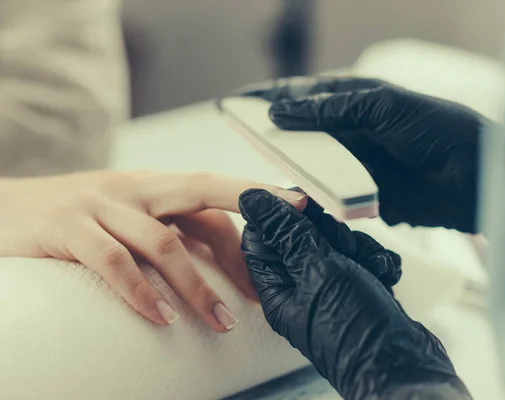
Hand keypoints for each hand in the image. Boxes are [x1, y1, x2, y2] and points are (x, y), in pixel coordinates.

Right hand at [0, 171, 305, 329]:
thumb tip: (222, 258)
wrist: (3, 207)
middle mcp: (135, 187)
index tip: (298, 215)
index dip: (255, 204)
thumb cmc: (79, 218)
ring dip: (197, 286)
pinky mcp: (67, 227)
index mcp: (154, 184)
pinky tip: (161, 319)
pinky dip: (140, 292)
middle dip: (248, 219)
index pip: (213, 193)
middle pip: (202, 191)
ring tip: (221, 322)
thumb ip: (170, 228)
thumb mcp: (129, 215)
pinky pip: (113, 261)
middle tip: (280, 257)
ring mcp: (100, 204)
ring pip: (163, 242)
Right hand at [239, 76, 486, 232]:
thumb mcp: (386, 109)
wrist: (478, 179)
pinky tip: (299, 200)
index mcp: (358, 101)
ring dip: (292, 170)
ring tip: (267, 174)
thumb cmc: (441, 130)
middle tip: (245, 141)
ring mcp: (359, 163)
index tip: (237, 103)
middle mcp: (354, 131)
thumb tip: (284, 110)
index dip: (269, 97)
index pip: (304, 95)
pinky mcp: (367, 194)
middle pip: (303, 132)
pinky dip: (314, 197)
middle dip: (273, 136)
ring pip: (314, 166)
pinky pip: (331, 195)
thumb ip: (336, 108)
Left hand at [239, 189, 470, 398]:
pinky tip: (383, 275)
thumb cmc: (354, 328)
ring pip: (337, 243)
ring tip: (367, 267)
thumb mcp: (317, 269)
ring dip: (357, 247)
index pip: (263, 236)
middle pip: (304, 235)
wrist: (404, 365)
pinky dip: (375, 261)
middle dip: (329, 232)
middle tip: (343, 247)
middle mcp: (302, 287)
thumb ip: (287, 232)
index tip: (306, 202)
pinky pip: (362, 257)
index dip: (282, 213)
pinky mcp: (359, 287)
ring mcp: (332, 287)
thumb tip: (252, 200)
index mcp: (278, 287)